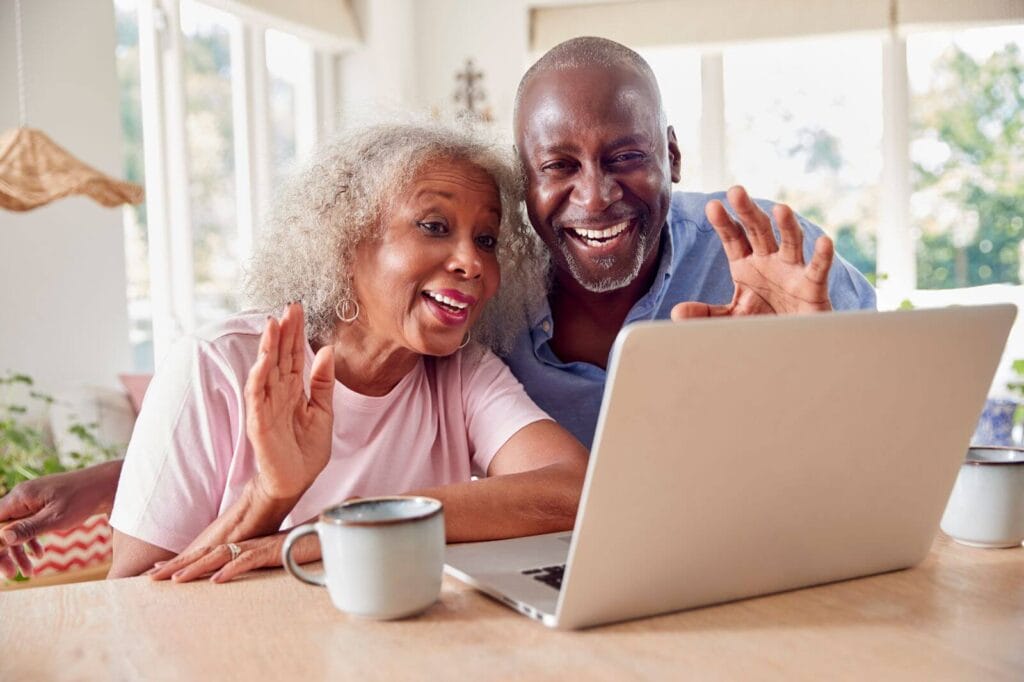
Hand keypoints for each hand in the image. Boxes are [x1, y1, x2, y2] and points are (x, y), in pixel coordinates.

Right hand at [0, 460, 121, 577]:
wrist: (106, 486)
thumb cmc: (83, 499)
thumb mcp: (56, 518)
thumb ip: (29, 528)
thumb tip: (3, 538)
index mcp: (20, 497)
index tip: (2, 564)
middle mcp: (22, 497)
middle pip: (2, 528)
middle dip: (5, 552)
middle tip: (11, 574)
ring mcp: (32, 502)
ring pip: (16, 529)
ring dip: (19, 551)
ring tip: (28, 572)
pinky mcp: (43, 506)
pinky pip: (29, 526)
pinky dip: (32, 541)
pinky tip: (40, 556)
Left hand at [146, 528, 320, 583]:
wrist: (328, 531)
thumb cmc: (303, 543)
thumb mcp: (273, 555)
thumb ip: (256, 559)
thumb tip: (240, 566)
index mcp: (243, 545)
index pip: (207, 553)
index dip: (183, 561)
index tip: (160, 571)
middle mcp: (246, 543)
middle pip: (206, 554)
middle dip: (178, 566)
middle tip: (152, 577)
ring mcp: (259, 546)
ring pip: (222, 556)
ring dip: (197, 568)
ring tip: (175, 580)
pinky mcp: (273, 551)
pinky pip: (249, 560)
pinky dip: (231, 569)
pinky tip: (216, 579)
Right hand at [246, 302, 334, 499]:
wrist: (295, 482)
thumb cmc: (305, 450)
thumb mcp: (323, 411)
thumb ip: (323, 382)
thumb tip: (326, 350)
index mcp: (293, 390)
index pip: (294, 355)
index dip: (296, 333)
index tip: (298, 309)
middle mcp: (277, 393)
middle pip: (280, 357)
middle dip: (283, 332)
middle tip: (289, 306)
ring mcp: (266, 406)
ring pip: (266, 371)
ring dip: (268, 347)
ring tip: (272, 324)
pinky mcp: (259, 422)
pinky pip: (257, 397)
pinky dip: (259, 378)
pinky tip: (263, 361)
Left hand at [671, 186, 833, 319]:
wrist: (791, 342)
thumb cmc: (762, 323)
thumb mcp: (730, 319)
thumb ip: (706, 314)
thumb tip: (677, 312)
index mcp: (745, 265)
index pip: (733, 238)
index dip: (724, 223)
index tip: (712, 206)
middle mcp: (769, 261)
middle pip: (758, 230)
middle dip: (748, 211)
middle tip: (736, 190)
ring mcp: (792, 271)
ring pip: (790, 242)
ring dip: (787, 225)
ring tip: (780, 208)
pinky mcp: (813, 288)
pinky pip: (817, 269)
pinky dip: (822, 256)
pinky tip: (823, 241)